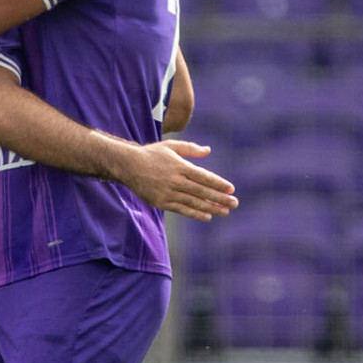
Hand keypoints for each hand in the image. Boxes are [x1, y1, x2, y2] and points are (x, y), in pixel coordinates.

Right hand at [115, 140, 237, 221]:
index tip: (231, 189)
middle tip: (234, 203)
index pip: (204, 176)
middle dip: (220, 198)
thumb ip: (190, 148)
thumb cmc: (151, 154)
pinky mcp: (161, 202)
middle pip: (202, 191)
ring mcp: (168, 193)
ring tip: (225, 212)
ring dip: (211, 208)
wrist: (127, 166)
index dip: (218, 184)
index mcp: (180, 166)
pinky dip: (195, 213)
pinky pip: (181, 209)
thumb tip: (208, 150)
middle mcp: (175, 180)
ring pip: (194, 202)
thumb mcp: (171, 146)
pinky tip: (207, 216)